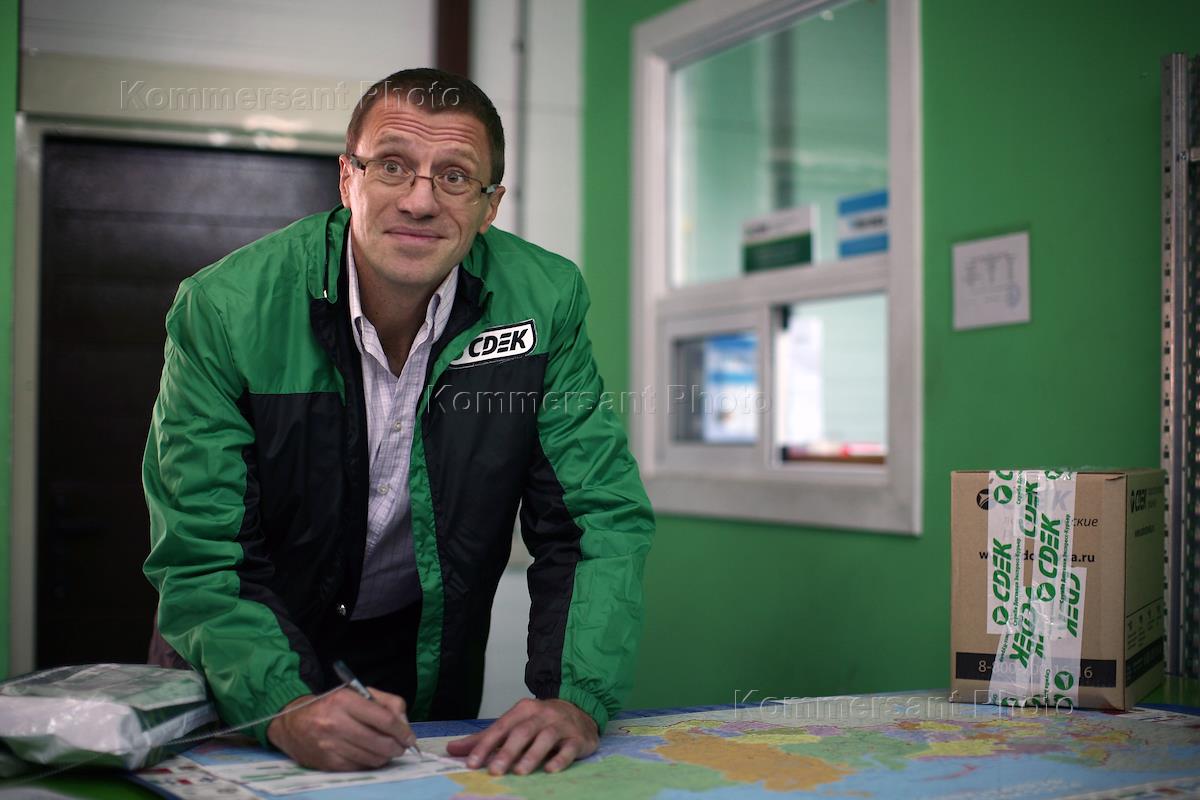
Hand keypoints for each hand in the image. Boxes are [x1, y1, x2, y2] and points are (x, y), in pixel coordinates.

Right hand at [267, 687, 416, 770]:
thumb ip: (386, 702)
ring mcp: (330, 745)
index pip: (384, 719)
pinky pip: (359, 767)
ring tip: (387, 749)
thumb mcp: (357, 693)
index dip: (403, 731)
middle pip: (381, 742)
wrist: (292, 723)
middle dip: (398, 747)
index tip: (410, 737)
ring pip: (372, 758)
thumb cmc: (330, 706)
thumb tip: (404, 724)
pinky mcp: (327, 762)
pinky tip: (369, 754)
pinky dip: (369, 762)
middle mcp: (335, 723)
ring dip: (385, 756)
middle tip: (402, 746)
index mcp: (344, 701)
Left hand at [445, 698, 598, 774]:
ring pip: (545, 738)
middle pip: (522, 732)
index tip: (472, 763)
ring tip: (520, 772)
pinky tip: (550, 770)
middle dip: (507, 752)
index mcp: (523, 710)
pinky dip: (559, 759)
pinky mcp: (577, 738)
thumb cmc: (541, 721)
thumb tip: (452, 749)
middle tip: (494, 771)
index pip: (501, 727)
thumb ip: (485, 738)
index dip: (485, 745)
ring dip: (532, 755)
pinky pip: (568, 748)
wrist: (580, 711)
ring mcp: (560, 725)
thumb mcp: (514, 724)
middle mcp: (541, 714)